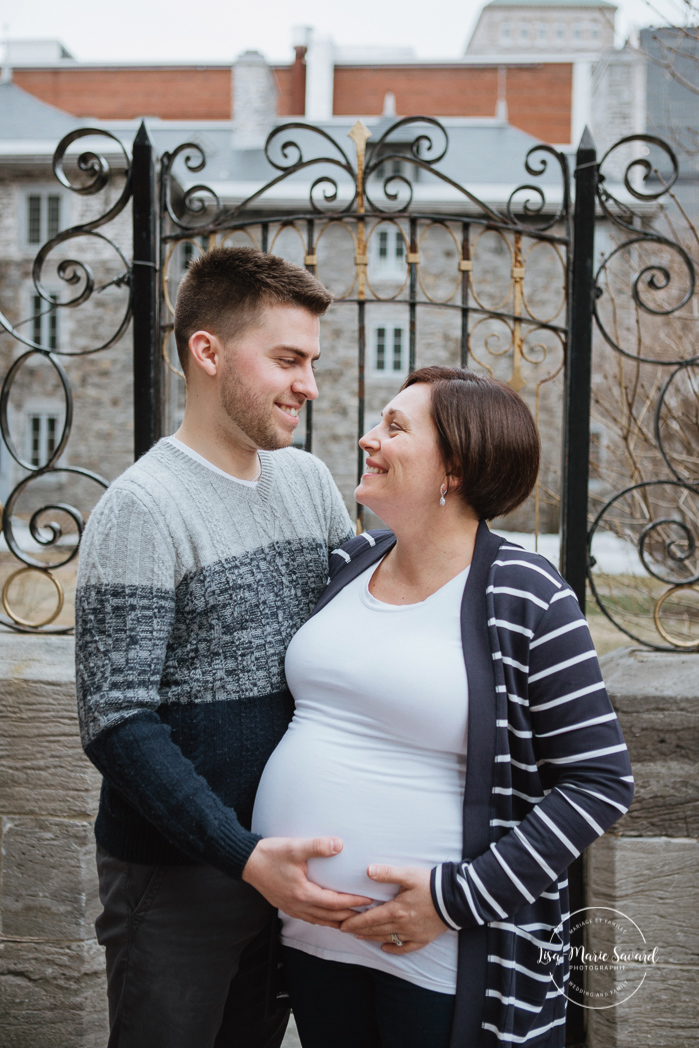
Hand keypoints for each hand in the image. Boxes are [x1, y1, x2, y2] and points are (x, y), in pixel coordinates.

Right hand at [242, 837, 371, 928]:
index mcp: (303, 894)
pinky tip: (327, 916)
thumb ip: (318, 846)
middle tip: (366, 915)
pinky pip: (309, 918)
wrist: (246, 862)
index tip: (368, 901)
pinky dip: (323, 919)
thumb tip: (339, 845)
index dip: (353, 903)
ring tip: (352, 920)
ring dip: (336, 921)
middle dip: (349, 917)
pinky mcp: (286, 905)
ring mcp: (291, 908)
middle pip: (329, 917)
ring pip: (319, 921)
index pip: (334, 903)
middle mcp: (298, 906)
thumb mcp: (295, 848)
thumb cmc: (270, 854)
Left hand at [339, 865, 448, 953]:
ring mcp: (412, 934)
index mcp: (396, 910)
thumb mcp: (408, 875)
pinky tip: (386, 947)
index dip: (354, 923)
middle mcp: (401, 925)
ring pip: (387, 938)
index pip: (369, 919)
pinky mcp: (423, 939)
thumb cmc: (430, 885)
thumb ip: (387, 873)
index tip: (342, 925)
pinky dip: (394, 948)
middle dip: (359, 931)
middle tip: (345, 931)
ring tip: (361, 937)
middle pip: (375, 930)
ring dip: (372, 938)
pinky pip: (405, 947)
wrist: (455, 900)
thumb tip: (368, 870)